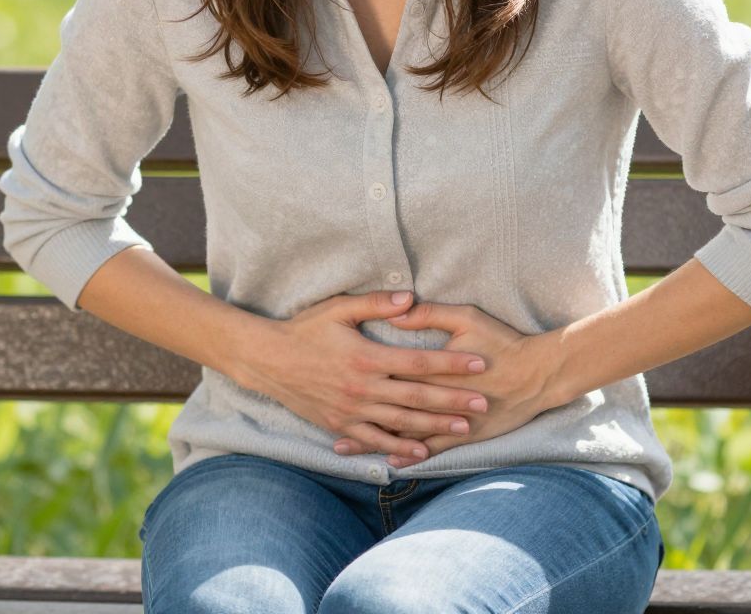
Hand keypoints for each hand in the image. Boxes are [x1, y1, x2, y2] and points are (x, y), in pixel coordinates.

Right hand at [237, 290, 496, 462]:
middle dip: (454, 401)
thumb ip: (376, 304)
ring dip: (435, 426)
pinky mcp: (339, 425)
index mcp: (367, 357)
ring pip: (401, 422)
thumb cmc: (304, 330)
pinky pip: (374, 440)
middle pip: (417, 396)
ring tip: (465, 428)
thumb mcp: (338, 308)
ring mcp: (351, 410)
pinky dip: (398, 447)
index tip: (479, 365)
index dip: (452, 364)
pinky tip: (420, 451)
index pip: (419, 362)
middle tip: (484, 404)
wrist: (267, 361)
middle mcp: (362, 387)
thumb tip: (411, 298)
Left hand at [332, 300, 564, 468]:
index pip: (387, 371)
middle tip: (320, 412)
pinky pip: (427, 448)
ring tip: (340, 445)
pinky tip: (387, 459)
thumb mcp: (467, 318)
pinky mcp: (462, 436)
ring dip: (370, 440)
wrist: (539, 374)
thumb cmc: (502, 342)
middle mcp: (434, 398)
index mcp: (429, 367)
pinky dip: (405, 454)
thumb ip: (431, 314)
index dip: (356, 372)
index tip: (326, 371)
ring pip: (401, 433)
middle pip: (386, 406)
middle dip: (353, 410)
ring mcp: (448, 421)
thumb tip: (400, 308)